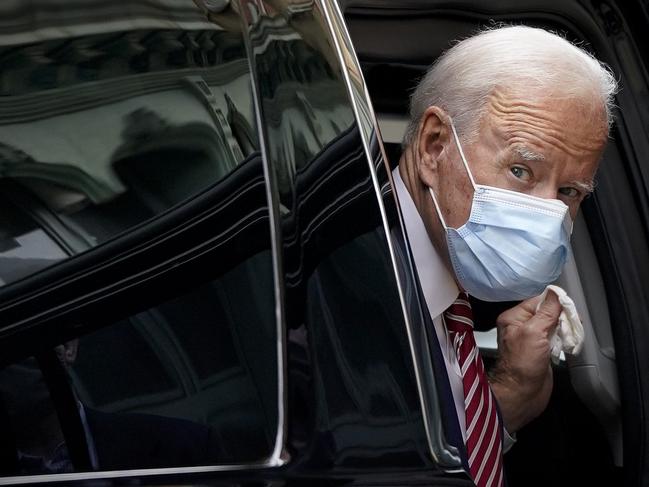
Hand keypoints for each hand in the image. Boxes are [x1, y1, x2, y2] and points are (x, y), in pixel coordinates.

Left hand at [489, 291, 561, 432]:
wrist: (522, 394)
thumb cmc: (520, 366)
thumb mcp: (534, 332)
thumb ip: (547, 312)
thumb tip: (556, 293)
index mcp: (514, 318)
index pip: (538, 301)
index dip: (555, 302)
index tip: (569, 306)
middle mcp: (521, 326)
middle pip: (548, 312)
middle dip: (562, 317)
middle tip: (571, 323)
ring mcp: (532, 339)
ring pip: (554, 325)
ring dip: (565, 329)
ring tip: (570, 335)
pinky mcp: (542, 351)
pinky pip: (556, 338)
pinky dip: (565, 339)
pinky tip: (569, 343)